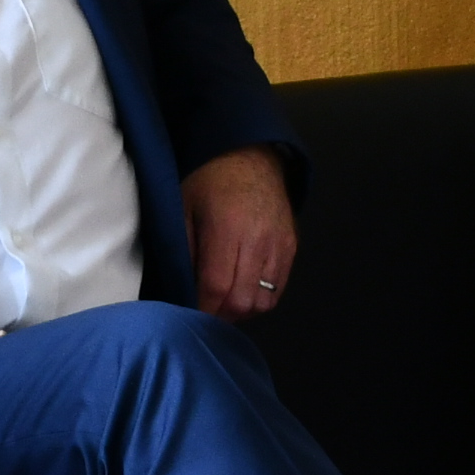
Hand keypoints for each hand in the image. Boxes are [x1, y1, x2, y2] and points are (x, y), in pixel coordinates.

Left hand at [183, 145, 298, 321]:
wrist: (252, 158)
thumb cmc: (210, 183)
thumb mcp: (184, 208)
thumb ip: (184, 249)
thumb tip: (183, 289)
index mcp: (227, 228)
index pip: (216, 285)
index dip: (203, 308)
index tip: (190, 316)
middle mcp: (258, 240)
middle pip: (241, 299)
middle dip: (221, 315)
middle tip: (205, 312)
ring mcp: (279, 245)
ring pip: (262, 302)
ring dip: (241, 311)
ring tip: (224, 304)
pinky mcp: (292, 248)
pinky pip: (278, 290)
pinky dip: (259, 300)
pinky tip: (242, 292)